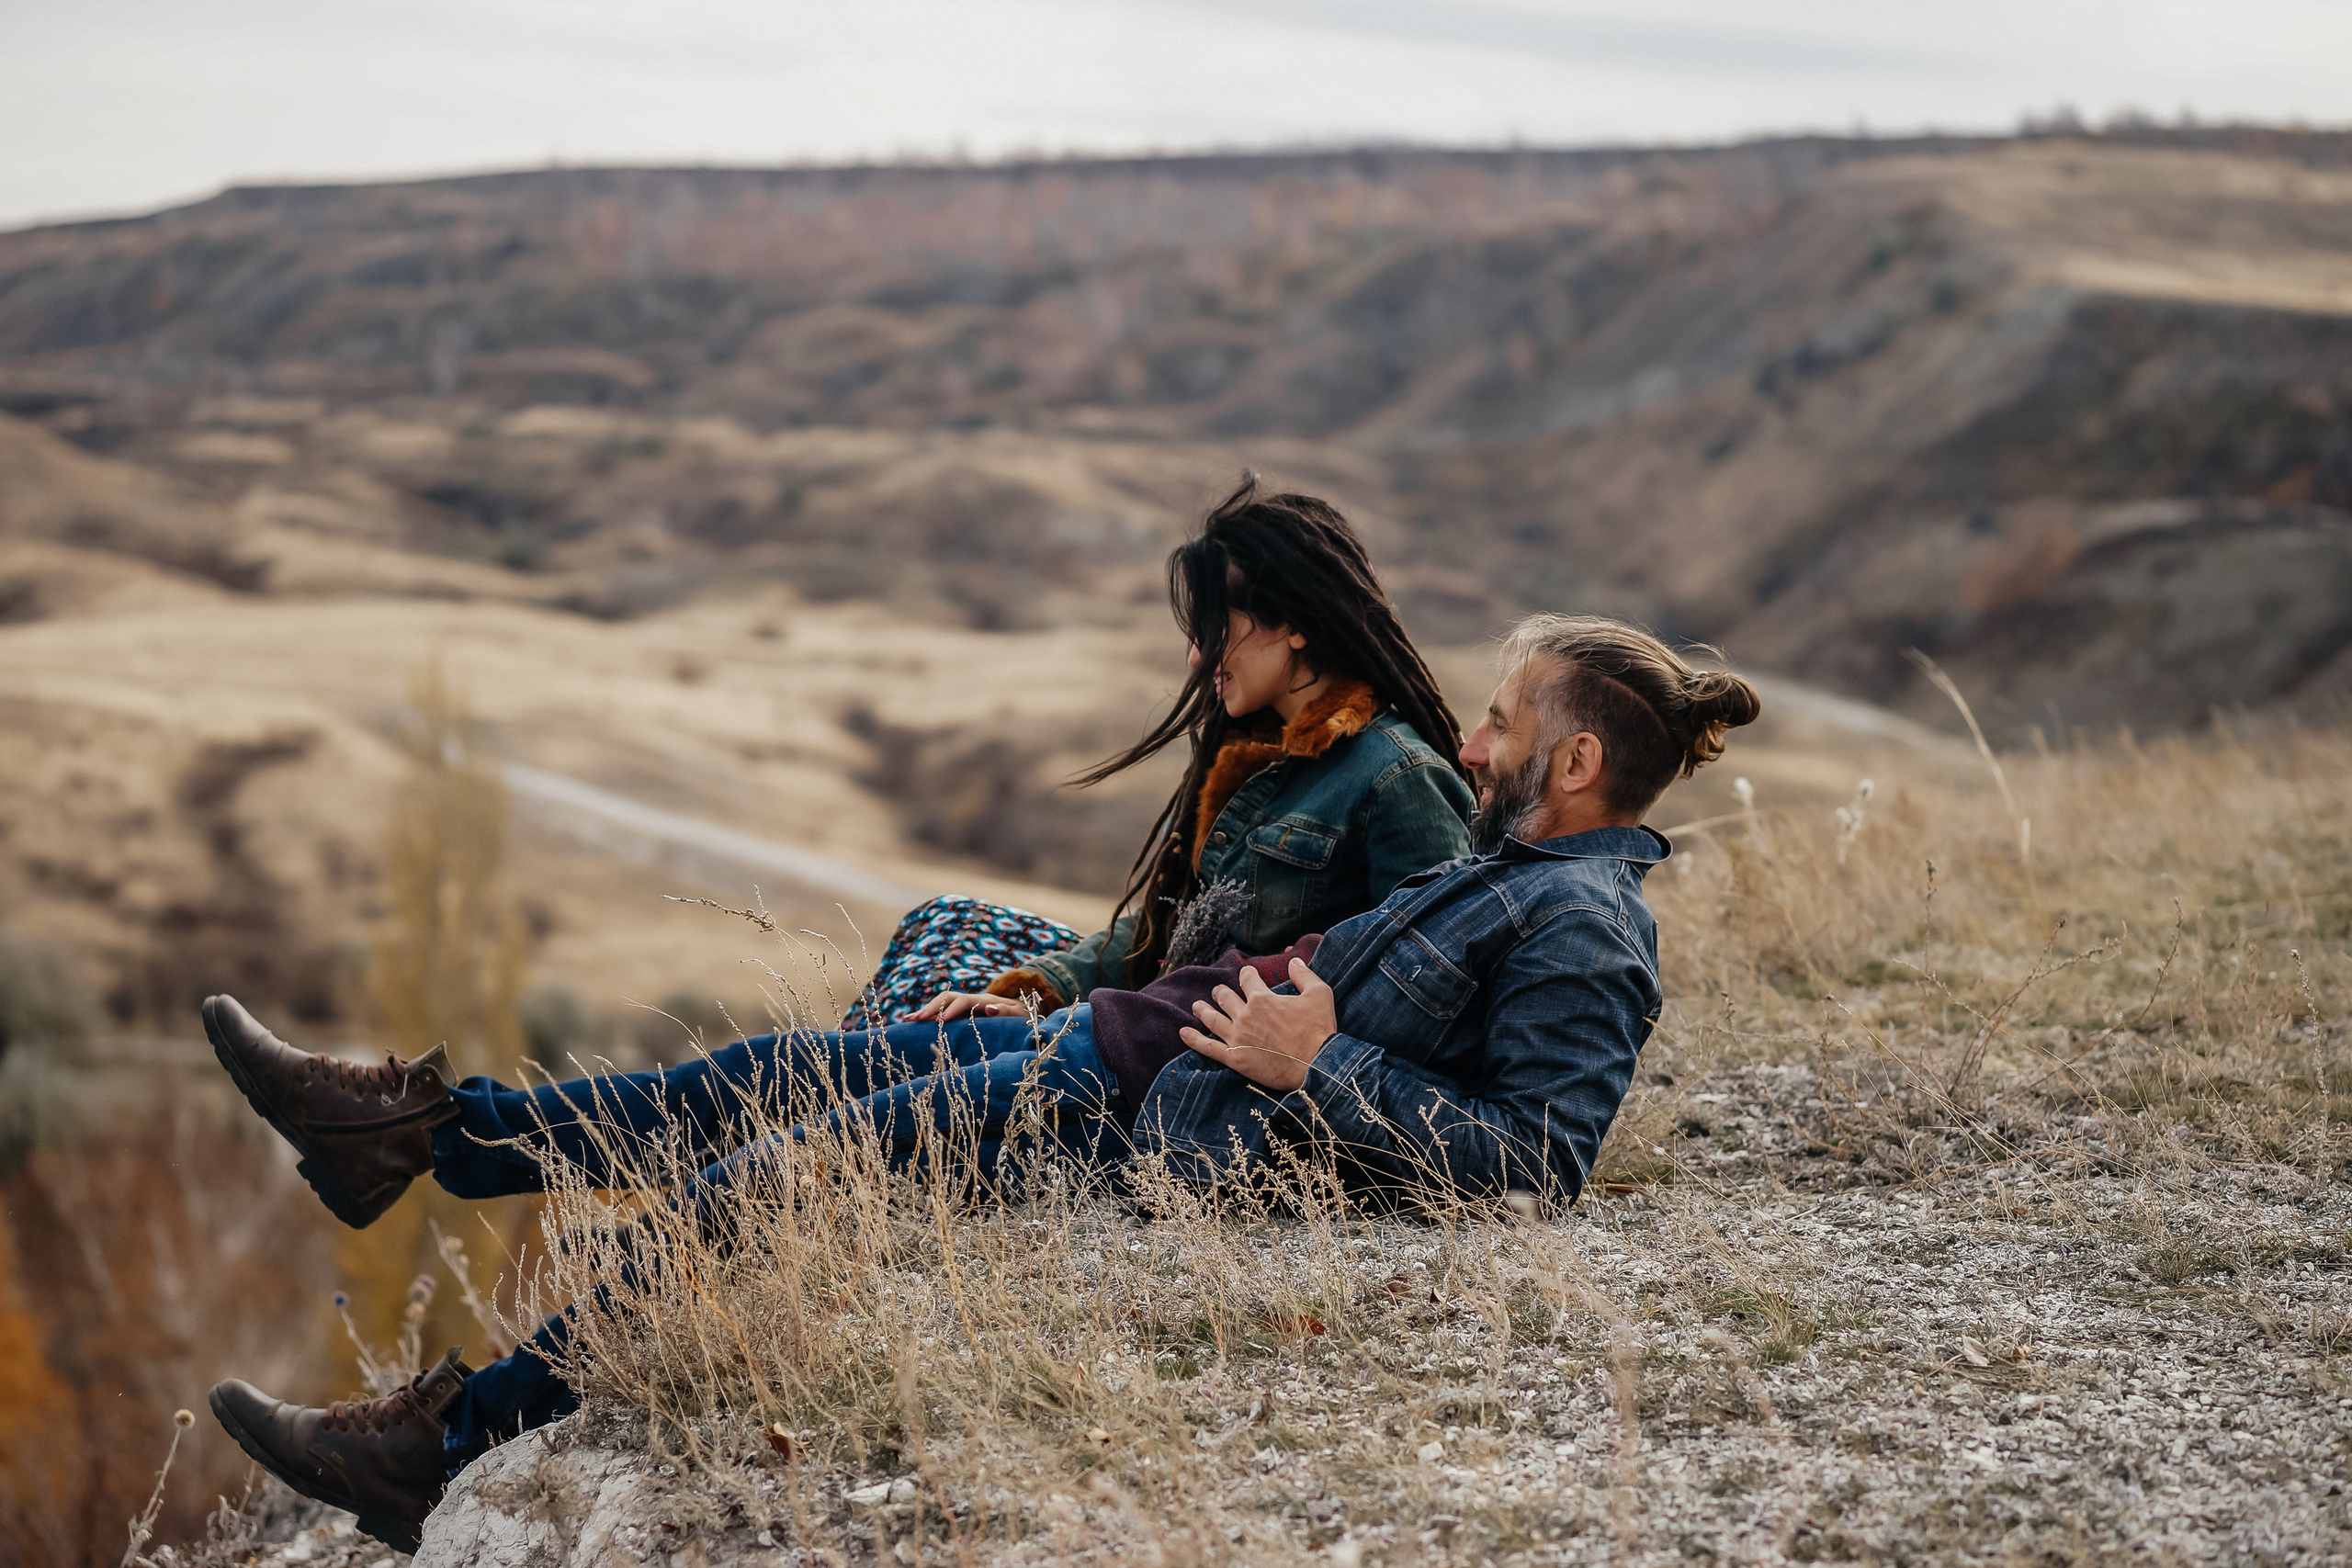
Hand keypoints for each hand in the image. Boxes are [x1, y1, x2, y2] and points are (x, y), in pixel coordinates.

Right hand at [905, 990, 1029, 1022]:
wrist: (1025, 1012)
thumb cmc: (1023, 1017)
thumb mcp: (1019, 1016)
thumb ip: (1005, 1012)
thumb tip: (990, 1008)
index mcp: (986, 1001)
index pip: (965, 1001)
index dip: (952, 1010)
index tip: (940, 1021)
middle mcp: (973, 1000)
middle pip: (948, 998)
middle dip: (931, 1007)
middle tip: (915, 1020)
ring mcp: (967, 1006)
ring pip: (942, 1003)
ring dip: (926, 1011)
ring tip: (908, 1020)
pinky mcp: (963, 1014)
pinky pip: (943, 1012)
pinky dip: (929, 1016)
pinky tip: (914, 1023)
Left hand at [1178, 957, 1336, 1093]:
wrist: (1316, 1066)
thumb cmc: (1319, 1030)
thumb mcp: (1319, 994)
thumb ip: (1304, 975)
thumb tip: (1294, 960)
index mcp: (1262, 998)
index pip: (1247, 978)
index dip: (1247, 974)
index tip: (1247, 975)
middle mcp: (1245, 1014)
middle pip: (1225, 997)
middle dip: (1221, 993)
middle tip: (1218, 992)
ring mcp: (1237, 1036)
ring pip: (1212, 1019)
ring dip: (1203, 1010)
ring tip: (1197, 1006)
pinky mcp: (1235, 1058)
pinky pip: (1208, 1047)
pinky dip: (1193, 1040)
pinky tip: (1183, 1033)